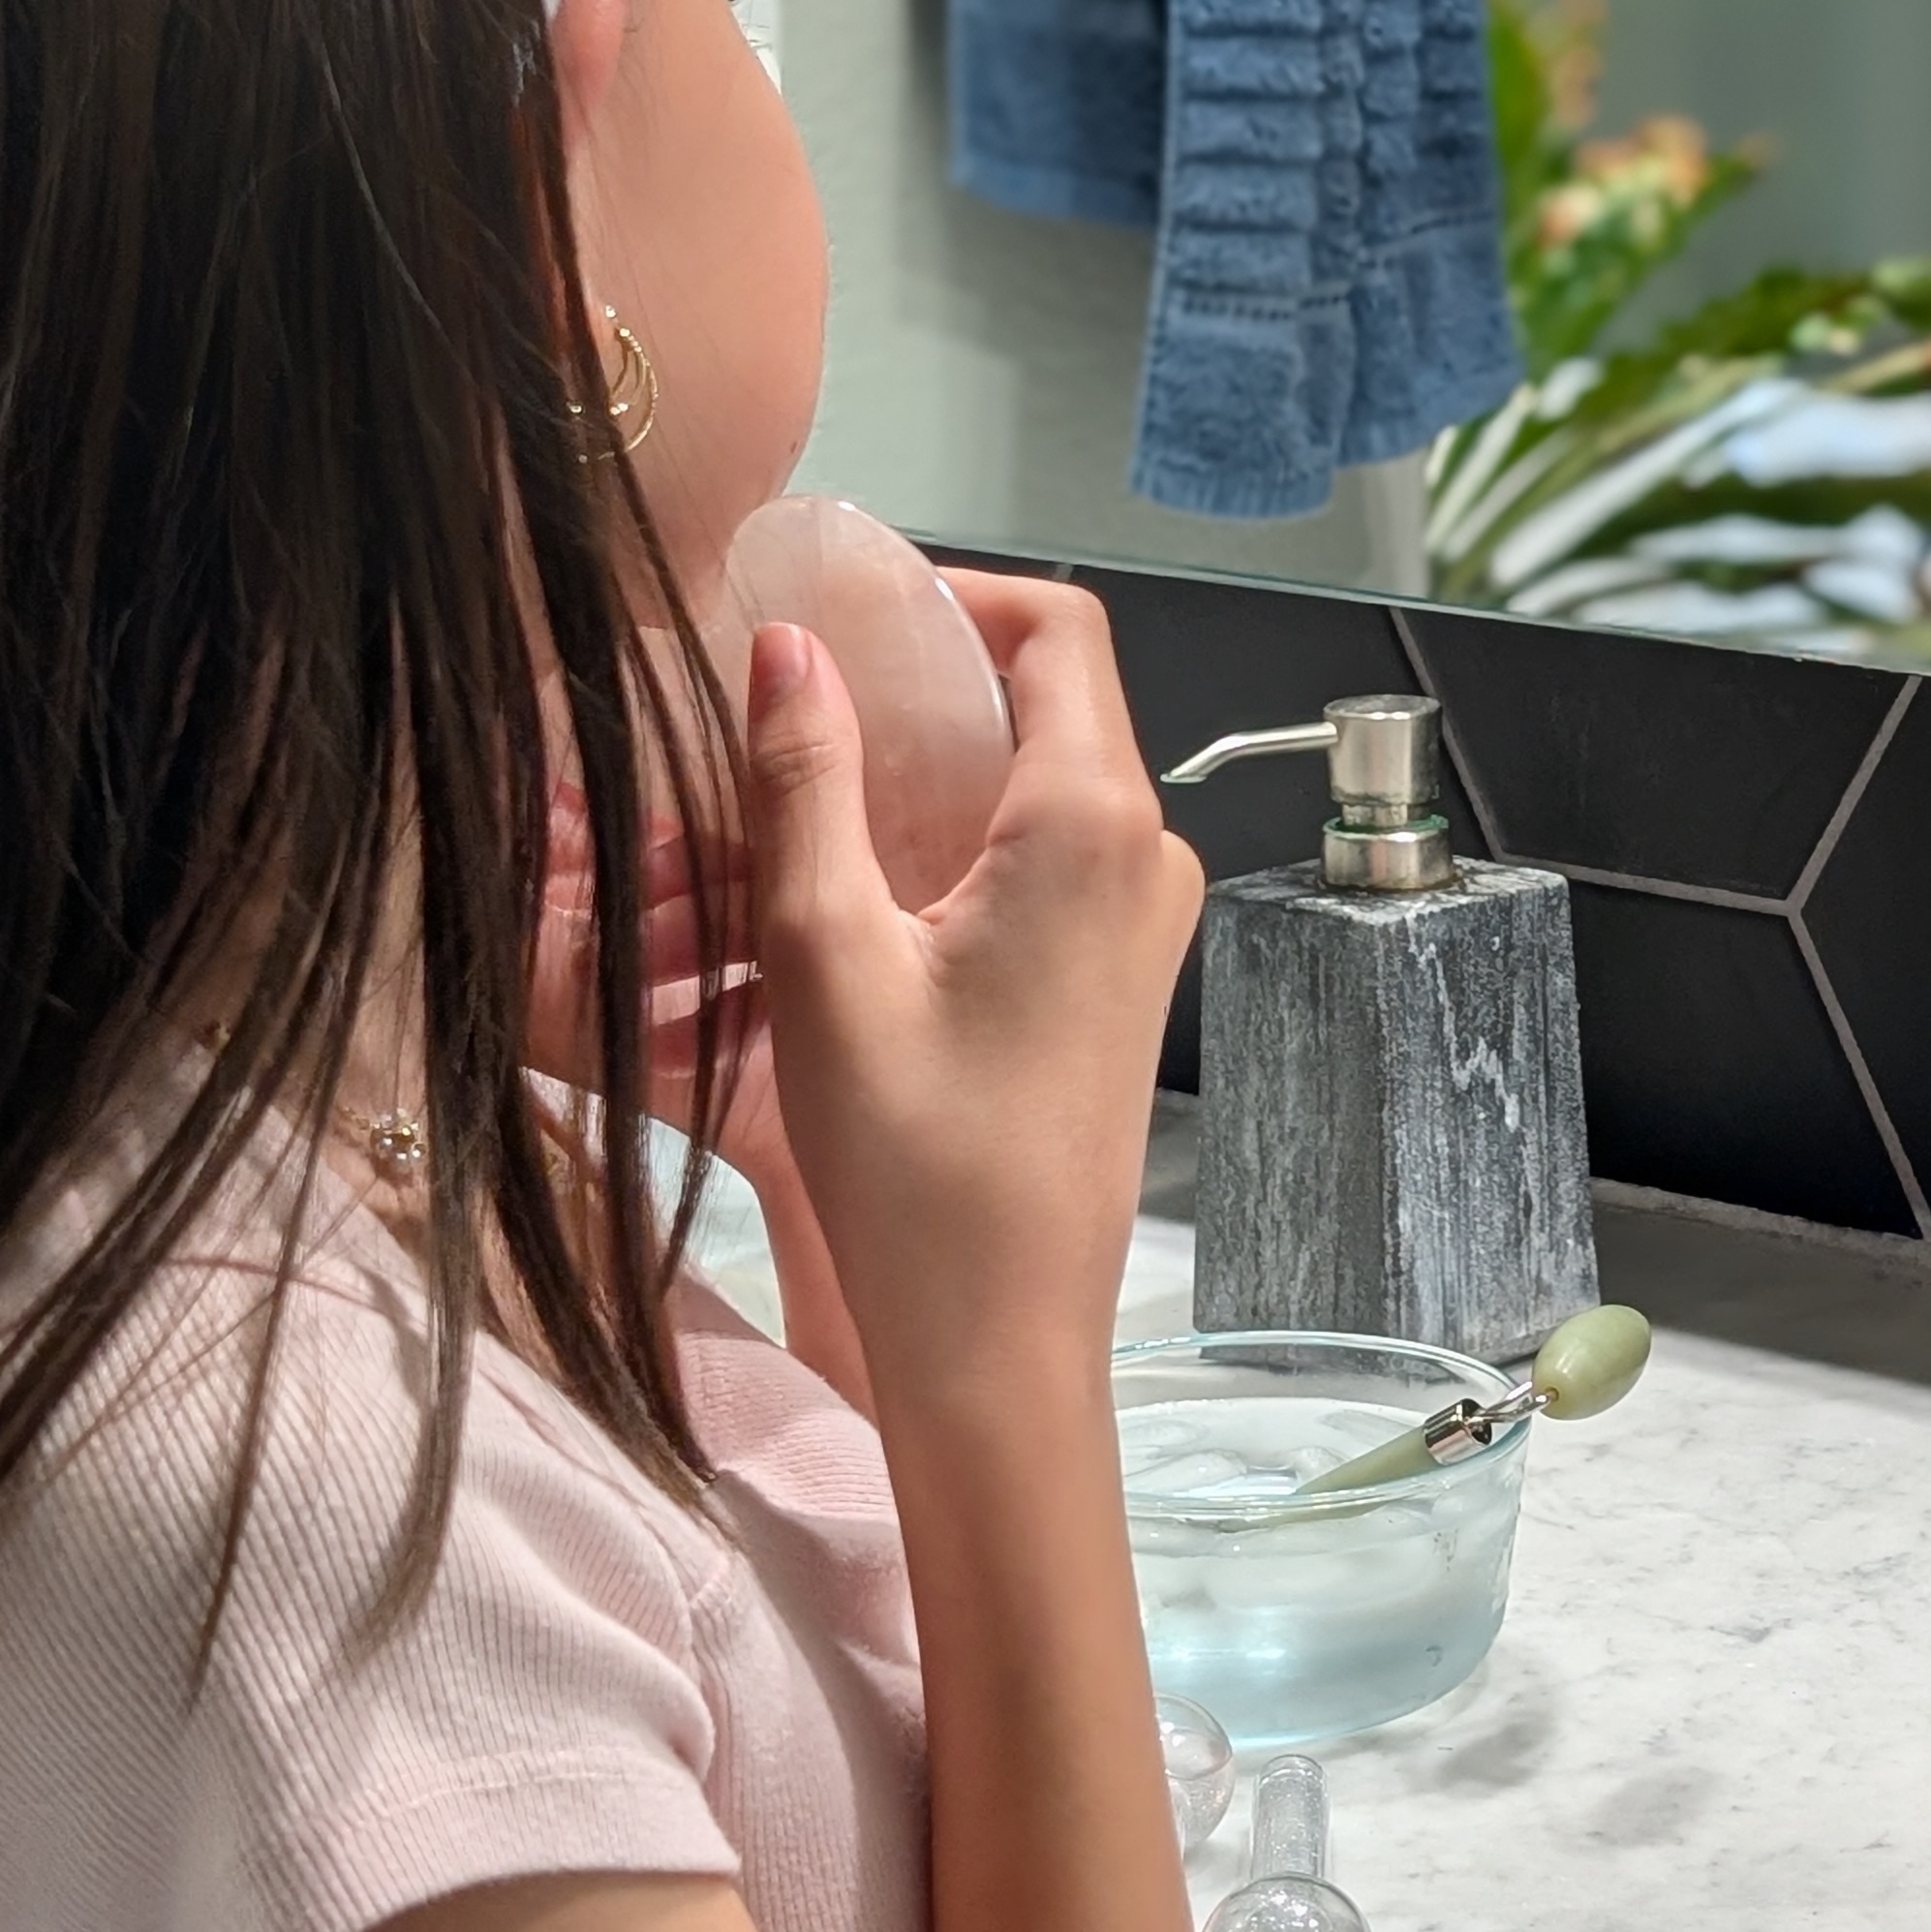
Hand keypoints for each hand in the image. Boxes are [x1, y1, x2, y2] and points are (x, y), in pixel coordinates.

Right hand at [740, 575, 1202, 1404]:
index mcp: (1094, 823)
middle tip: (786, 710)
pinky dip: (942, 854)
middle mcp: (1145, 854)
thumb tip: (786, 647)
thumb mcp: (826, 956)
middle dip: (913, 690)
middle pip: (1040, 702)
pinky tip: (840, 897)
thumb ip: (804, 784)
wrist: (1004, 1337)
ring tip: (786, 812)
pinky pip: (1034, 865)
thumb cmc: (921, 1168)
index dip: (953, 593)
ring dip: (913, 782)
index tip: (846, 609)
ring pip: (1027, 789)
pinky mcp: (1115, 977)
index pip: (1058, 628)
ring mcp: (1140, 919)